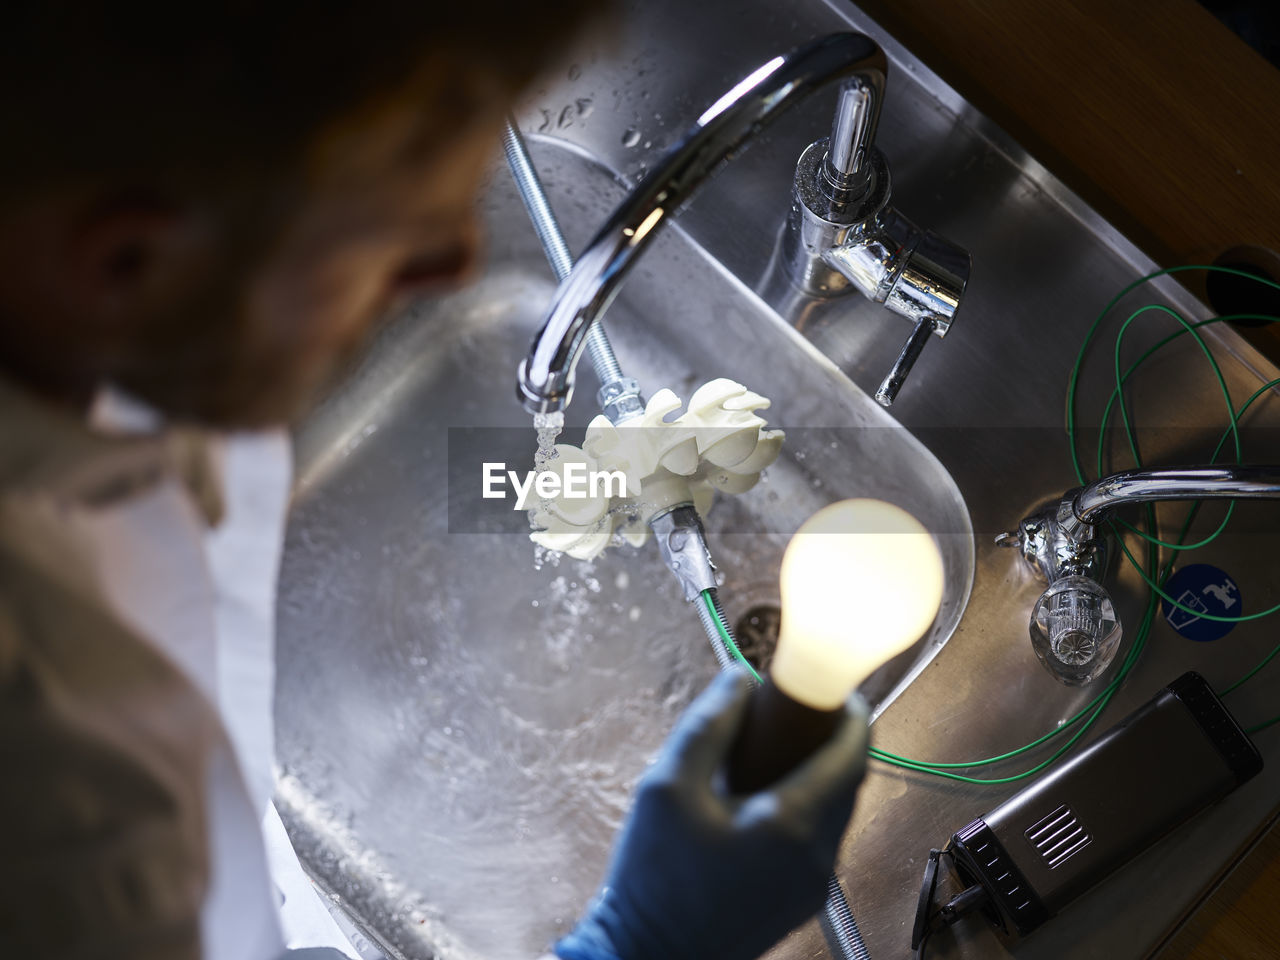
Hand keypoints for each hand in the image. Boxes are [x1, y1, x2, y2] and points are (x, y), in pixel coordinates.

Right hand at [555, 668, 868, 959]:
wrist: (648, 958)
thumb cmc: (653, 877)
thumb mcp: (665, 785)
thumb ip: (708, 725)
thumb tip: (740, 678)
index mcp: (793, 826)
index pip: (851, 755)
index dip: (851, 713)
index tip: (834, 686)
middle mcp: (817, 858)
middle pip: (848, 781)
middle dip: (830, 739)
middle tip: (795, 711)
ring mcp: (814, 885)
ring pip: (835, 811)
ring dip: (817, 773)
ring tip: (773, 751)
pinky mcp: (801, 902)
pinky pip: (819, 839)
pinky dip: (805, 806)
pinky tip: (761, 798)